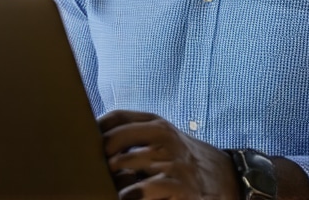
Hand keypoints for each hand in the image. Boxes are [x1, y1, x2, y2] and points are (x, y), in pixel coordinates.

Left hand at [99, 110, 239, 199]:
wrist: (224, 177)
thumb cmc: (183, 158)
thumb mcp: (164, 137)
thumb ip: (137, 133)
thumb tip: (98, 136)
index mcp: (157, 123)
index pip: (118, 117)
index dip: (97, 127)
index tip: (83, 138)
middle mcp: (163, 137)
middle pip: (114, 141)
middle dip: (100, 156)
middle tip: (90, 167)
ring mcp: (170, 161)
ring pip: (124, 165)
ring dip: (110, 178)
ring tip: (105, 184)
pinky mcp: (178, 186)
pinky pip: (142, 190)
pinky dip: (129, 195)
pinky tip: (127, 196)